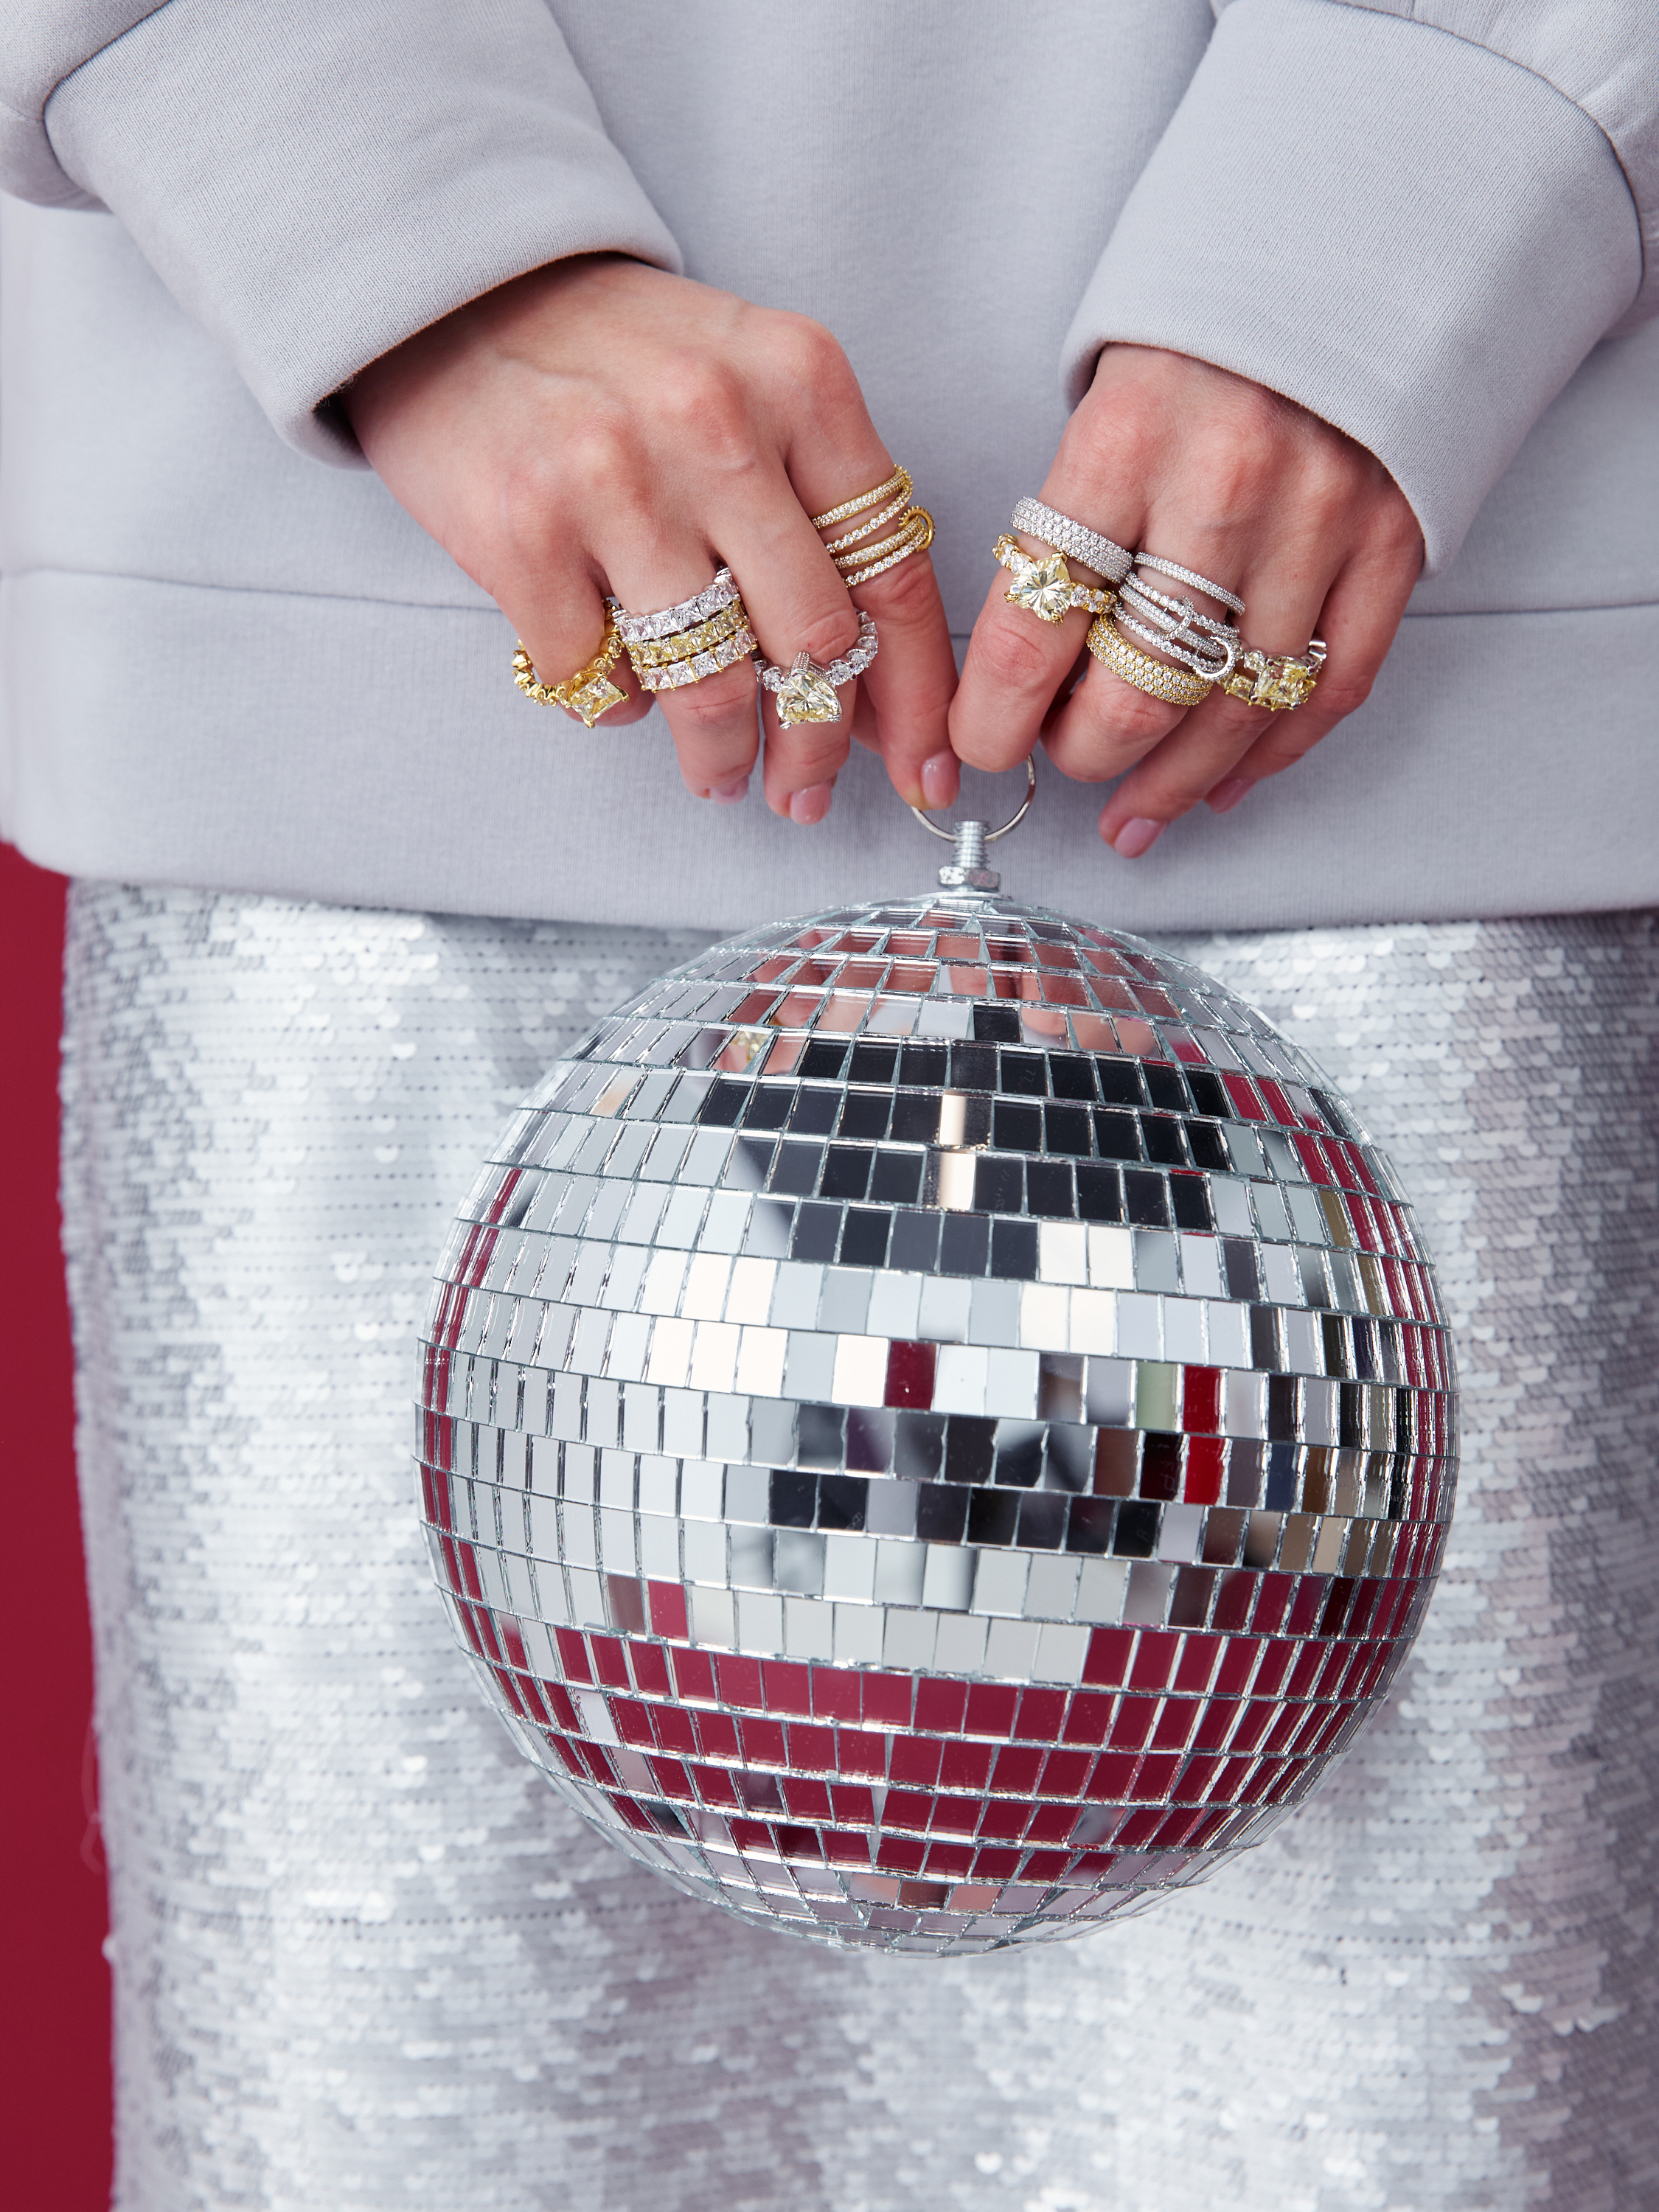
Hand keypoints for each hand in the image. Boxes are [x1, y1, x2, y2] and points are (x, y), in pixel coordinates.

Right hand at [341, 256, 959, 822]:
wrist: (458, 290)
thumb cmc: (622, 358)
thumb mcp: (750, 389)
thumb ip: (820, 517)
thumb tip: (879, 694)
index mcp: (800, 381)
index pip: (893, 570)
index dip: (919, 695)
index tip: (925, 771)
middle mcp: (716, 424)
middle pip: (814, 644)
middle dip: (817, 746)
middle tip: (803, 789)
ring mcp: (615, 480)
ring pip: (711, 687)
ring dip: (721, 757)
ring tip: (717, 772)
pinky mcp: (521, 534)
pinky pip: (599, 681)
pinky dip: (615, 707)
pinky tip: (614, 685)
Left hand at [949, 345, 1423, 855]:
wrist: (1356, 243)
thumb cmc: (1204, 338)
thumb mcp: (1103, 398)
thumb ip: (1066, 525)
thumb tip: (1016, 668)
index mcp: (1127, 439)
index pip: (1034, 624)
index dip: (991, 716)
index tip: (971, 749)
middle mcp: (1227, 486)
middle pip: (1134, 691)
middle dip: (1078, 755)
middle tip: (1056, 762)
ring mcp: (1321, 522)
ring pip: (1231, 712)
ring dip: (1170, 783)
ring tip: (1130, 814)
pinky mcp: (1392, 546)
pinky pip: (1326, 692)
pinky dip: (1268, 757)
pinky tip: (1220, 786)